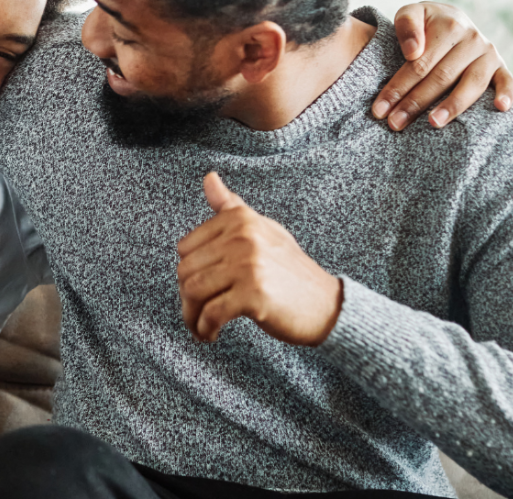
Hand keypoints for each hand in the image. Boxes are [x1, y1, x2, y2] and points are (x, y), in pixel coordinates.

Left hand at [175, 173, 342, 345]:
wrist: (326, 305)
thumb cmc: (290, 269)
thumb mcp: (262, 230)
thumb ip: (231, 207)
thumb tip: (208, 177)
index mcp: (240, 219)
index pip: (186, 247)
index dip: (188, 272)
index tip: (198, 287)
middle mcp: (243, 237)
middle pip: (186, 271)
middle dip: (186, 298)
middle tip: (197, 312)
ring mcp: (248, 265)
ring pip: (194, 292)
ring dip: (191, 316)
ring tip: (200, 326)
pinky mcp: (254, 294)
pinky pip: (211, 314)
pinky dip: (205, 329)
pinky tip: (211, 334)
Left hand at [372, 1, 512, 130]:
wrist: (450, 19)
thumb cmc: (424, 23)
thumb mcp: (411, 13)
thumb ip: (406, 24)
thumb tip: (413, 52)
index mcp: (449, 25)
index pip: (419, 63)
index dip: (398, 87)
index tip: (379, 109)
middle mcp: (472, 39)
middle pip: (441, 77)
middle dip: (415, 103)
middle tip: (395, 123)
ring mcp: (488, 54)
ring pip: (471, 84)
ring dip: (453, 105)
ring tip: (433, 123)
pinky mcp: (501, 66)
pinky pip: (508, 80)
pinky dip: (507, 93)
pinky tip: (500, 108)